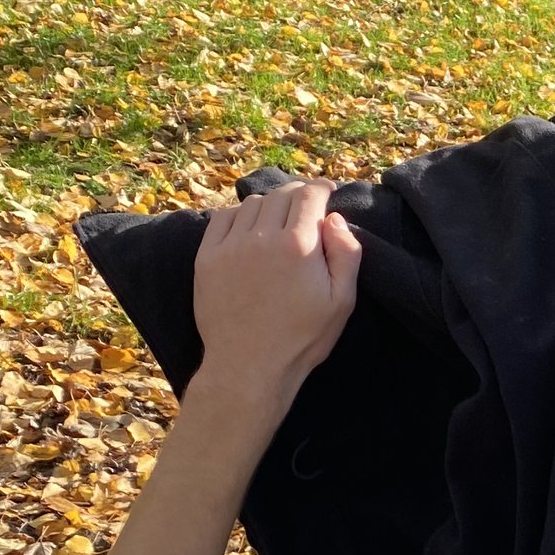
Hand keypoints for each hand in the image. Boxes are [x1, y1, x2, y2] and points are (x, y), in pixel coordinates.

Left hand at [189, 181, 361, 424]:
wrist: (249, 366)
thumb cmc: (302, 339)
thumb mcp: (342, 302)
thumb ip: (347, 254)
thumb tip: (334, 218)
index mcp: (298, 245)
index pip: (310, 195)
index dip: (322, 188)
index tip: (328, 191)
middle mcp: (263, 238)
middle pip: (282, 194)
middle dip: (298, 193)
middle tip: (307, 203)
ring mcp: (230, 246)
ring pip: (253, 204)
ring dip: (270, 204)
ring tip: (279, 217)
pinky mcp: (207, 258)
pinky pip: (223, 218)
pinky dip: (239, 215)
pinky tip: (249, 228)